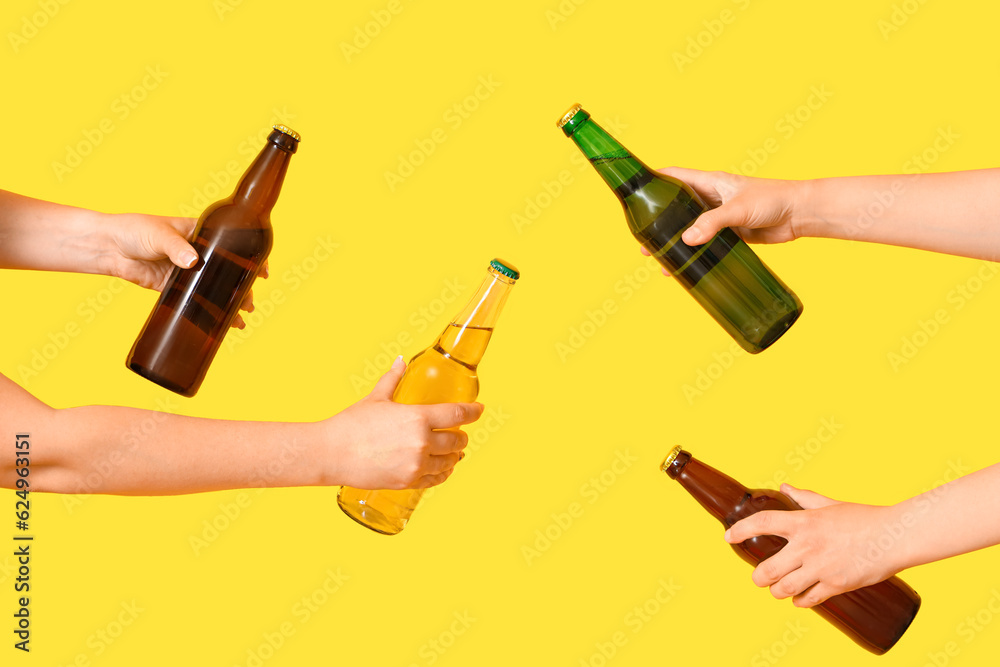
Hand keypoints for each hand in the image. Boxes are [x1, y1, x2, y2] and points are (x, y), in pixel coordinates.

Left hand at [101, 212, 263, 327]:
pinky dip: (210, 311)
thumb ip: (176, 247)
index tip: (263, 269)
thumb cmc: (135, 230)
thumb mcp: (159, 234)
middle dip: (242, 286)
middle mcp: (199, 252)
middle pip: (227, 270)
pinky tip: (222, 322)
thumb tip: (192, 261)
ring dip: (229, 301)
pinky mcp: (174, 287)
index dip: (250, 256)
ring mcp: (187, 271)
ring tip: (240, 316)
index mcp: (201, 233)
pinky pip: (196, 300)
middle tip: (248, 301)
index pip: (232, 244)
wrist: (109, 247)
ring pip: (214, 287)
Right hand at [326, 356, 482, 489]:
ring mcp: (416, 465)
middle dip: (461, 436)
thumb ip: (393, 379)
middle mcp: (422, 442)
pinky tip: (442, 469)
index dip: (473, 412)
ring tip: (453, 452)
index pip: (457, 415)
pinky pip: (436, 479)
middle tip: (459, 433)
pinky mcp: (408, 481)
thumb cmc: (352, 424)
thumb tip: (401, 361)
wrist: (331, 453)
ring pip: (449, 461)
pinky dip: (443, 473)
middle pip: (457, 440)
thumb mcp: (377, 398)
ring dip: (455, 455)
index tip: (479, 410)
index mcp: (418, 418)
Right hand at [639, 168, 805, 272]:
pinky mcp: (731, 234)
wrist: (800, 214)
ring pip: (689, 228)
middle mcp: (712, 198)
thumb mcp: (738, 209)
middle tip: (642, 240)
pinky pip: (706, 243)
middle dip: (658, 222)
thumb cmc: (774, 199)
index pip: (674, 176)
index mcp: (710, 182)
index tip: (635, 192)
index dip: (654, 181)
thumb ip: (712, 223)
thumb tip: (687, 240)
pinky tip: (685, 266)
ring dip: (674, 242)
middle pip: (676, 207)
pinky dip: (694, 253)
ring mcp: (720, 216)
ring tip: (658, 258)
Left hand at [724, 484, 905, 607]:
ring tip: (777, 589)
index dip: (741, 530)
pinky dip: (799, 601)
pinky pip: (808, 600)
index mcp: (803, 523)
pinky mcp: (836, 585)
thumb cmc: (863, 518)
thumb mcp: (829, 504)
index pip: (762, 523)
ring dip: (777, 591)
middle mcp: (807, 546)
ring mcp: (821, 568)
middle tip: (759, 577)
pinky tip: (798, 599)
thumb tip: (786, 488)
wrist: (894, 537)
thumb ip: (804, 499)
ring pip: (784, 589)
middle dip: (758, 577)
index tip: (728, 538)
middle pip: (767, 569)